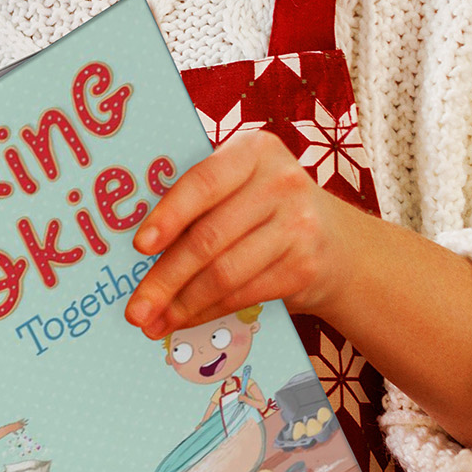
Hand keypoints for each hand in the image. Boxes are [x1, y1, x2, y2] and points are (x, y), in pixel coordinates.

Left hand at [124, 133, 354, 336]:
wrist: (337, 242)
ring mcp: (298, 225)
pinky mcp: (305, 266)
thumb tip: (136, 247)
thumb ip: (198, 201)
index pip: (202, 182)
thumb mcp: (239, 187)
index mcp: (253, 150)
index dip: (168, 216)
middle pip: (208, 237)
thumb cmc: (263, 210)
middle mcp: (281, 182)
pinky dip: (209, 311)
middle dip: (165, 277)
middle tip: (135, 308)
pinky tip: (186, 320)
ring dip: (183, 303)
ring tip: (153, 322)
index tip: (139, 246)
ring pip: (224, 272)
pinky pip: (245, 294)